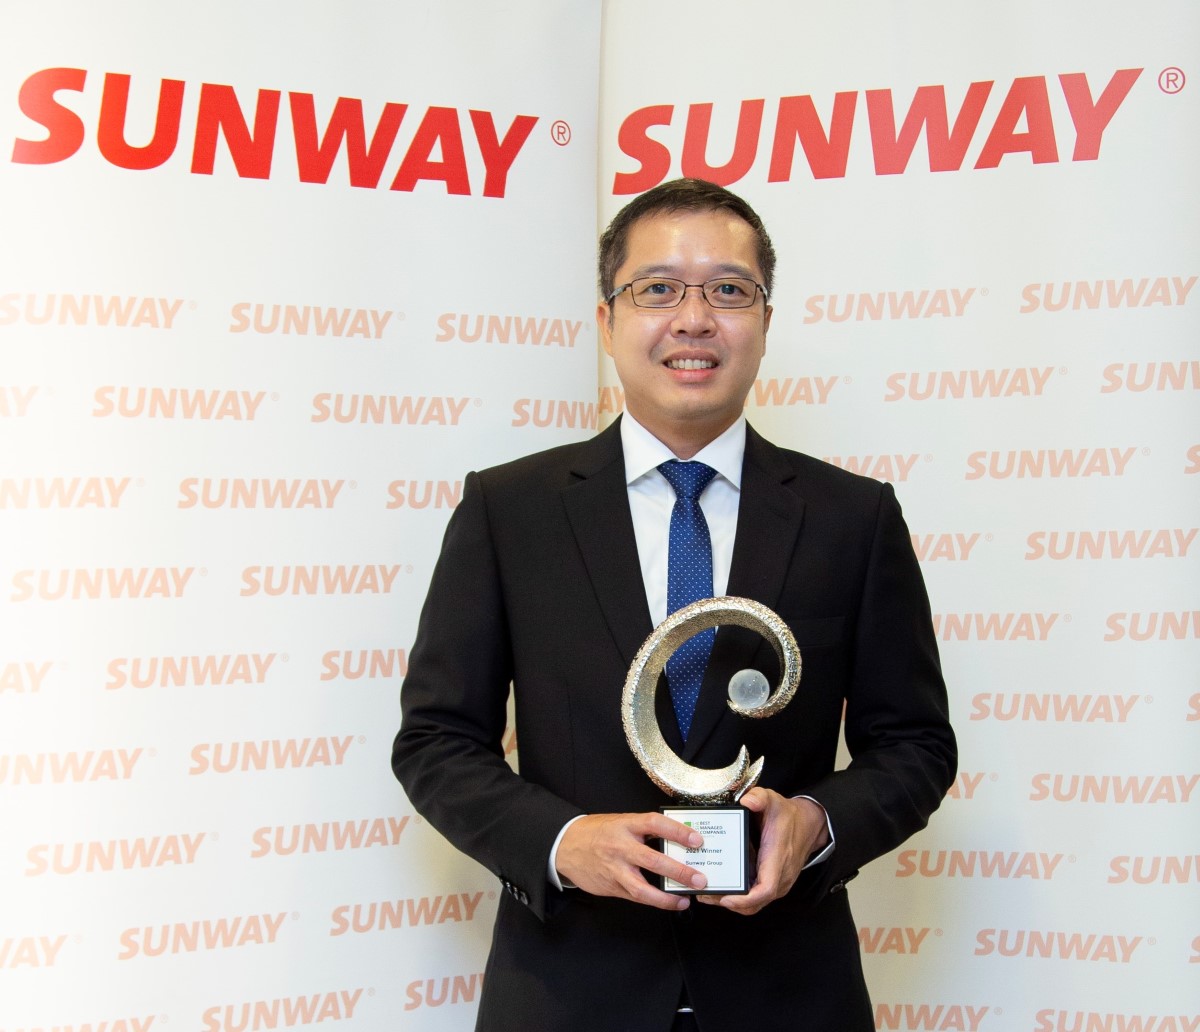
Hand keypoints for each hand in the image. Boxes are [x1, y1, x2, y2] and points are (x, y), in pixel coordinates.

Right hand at [556, 812, 707, 910]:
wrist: (565, 846)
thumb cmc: (598, 832)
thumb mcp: (621, 822)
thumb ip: (645, 831)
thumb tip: (677, 840)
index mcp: (625, 825)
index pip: (655, 824)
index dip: (678, 831)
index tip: (697, 840)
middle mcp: (620, 847)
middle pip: (653, 860)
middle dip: (679, 871)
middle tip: (699, 879)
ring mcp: (615, 870)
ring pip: (642, 888)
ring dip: (667, 897)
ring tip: (685, 899)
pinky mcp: (611, 887)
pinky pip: (635, 897)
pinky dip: (654, 901)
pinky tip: (668, 901)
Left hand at [696, 789, 828, 915]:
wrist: (808, 825)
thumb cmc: (787, 816)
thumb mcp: (773, 800)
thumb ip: (760, 797)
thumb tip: (747, 801)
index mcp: (778, 858)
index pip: (766, 889)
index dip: (746, 898)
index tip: (726, 899)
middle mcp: (780, 876)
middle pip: (756, 902)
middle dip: (730, 903)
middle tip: (705, 895)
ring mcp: (778, 882)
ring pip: (755, 904)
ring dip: (732, 903)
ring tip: (707, 894)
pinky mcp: (774, 883)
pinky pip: (757, 898)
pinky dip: (739, 899)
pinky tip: (721, 889)